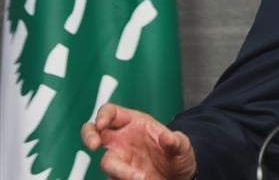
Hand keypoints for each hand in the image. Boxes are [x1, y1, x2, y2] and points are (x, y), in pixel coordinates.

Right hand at [81, 103, 196, 179]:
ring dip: (120, 171)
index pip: (111, 112)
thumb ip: (175, 141)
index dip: (103, 115)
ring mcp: (120, 159)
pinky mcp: (120, 177)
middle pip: (95, 133)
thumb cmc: (177, 154)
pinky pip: (114, 178)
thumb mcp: (182, 146)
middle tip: (94, 145)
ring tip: (140, 177)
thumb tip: (167, 137)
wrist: (179, 177)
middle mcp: (121, 140)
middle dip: (89, 136)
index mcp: (133, 123)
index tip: (102, 124)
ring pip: (107, 162)